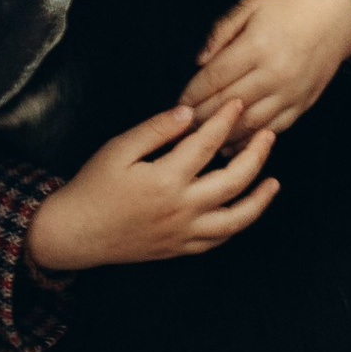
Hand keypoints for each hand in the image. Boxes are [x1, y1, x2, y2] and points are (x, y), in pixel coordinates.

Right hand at [26, 96, 277, 274]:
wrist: (76, 232)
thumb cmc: (94, 186)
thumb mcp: (118, 149)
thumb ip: (156, 129)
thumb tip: (190, 111)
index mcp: (166, 179)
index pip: (207, 143)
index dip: (225, 120)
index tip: (238, 103)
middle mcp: (181, 209)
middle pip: (234, 180)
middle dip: (256, 154)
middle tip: (267, 134)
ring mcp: (183, 233)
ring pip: (236, 219)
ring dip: (259, 199)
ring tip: (274, 181)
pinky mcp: (180, 248)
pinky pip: (218, 240)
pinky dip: (237, 225)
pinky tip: (245, 210)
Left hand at [182, 0, 350, 132]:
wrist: (335, 17)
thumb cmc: (286, 8)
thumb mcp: (250, 5)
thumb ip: (220, 31)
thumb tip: (198, 61)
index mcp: (258, 46)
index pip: (215, 77)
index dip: (192, 93)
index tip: (177, 104)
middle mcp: (275, 72)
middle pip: (227, 104)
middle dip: (200, 118)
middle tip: (181, 127)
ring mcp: (290, 92)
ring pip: (248, 123)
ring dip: (222, 135)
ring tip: (201, 139)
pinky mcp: (302, 104)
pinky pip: (271, 129)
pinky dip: (249, 141)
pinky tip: (231, 145)